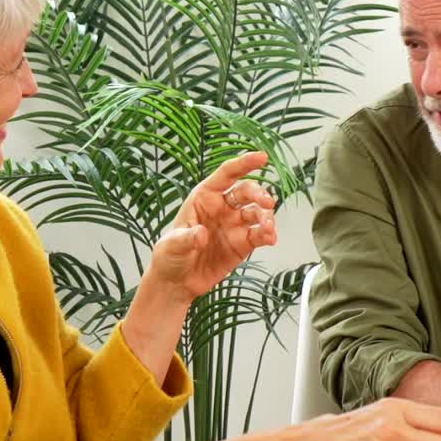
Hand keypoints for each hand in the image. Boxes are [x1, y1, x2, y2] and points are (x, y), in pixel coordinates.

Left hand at [147, 151, 276, 305]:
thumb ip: (186, 238)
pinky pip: (260, 234)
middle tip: (267, 203)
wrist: (177, 282)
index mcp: (204, 197)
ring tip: (268, 229)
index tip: (262, 157)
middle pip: (246, 192)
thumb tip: (201, 234)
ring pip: (257, 213)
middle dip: (259, 194)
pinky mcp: (243, 244)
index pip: (227, 174)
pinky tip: (270, 239)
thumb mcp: (172, 245)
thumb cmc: (170, 256)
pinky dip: (268, 235)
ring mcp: (234, 225)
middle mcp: (222, 207)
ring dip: (267, 217)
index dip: (244, 163)